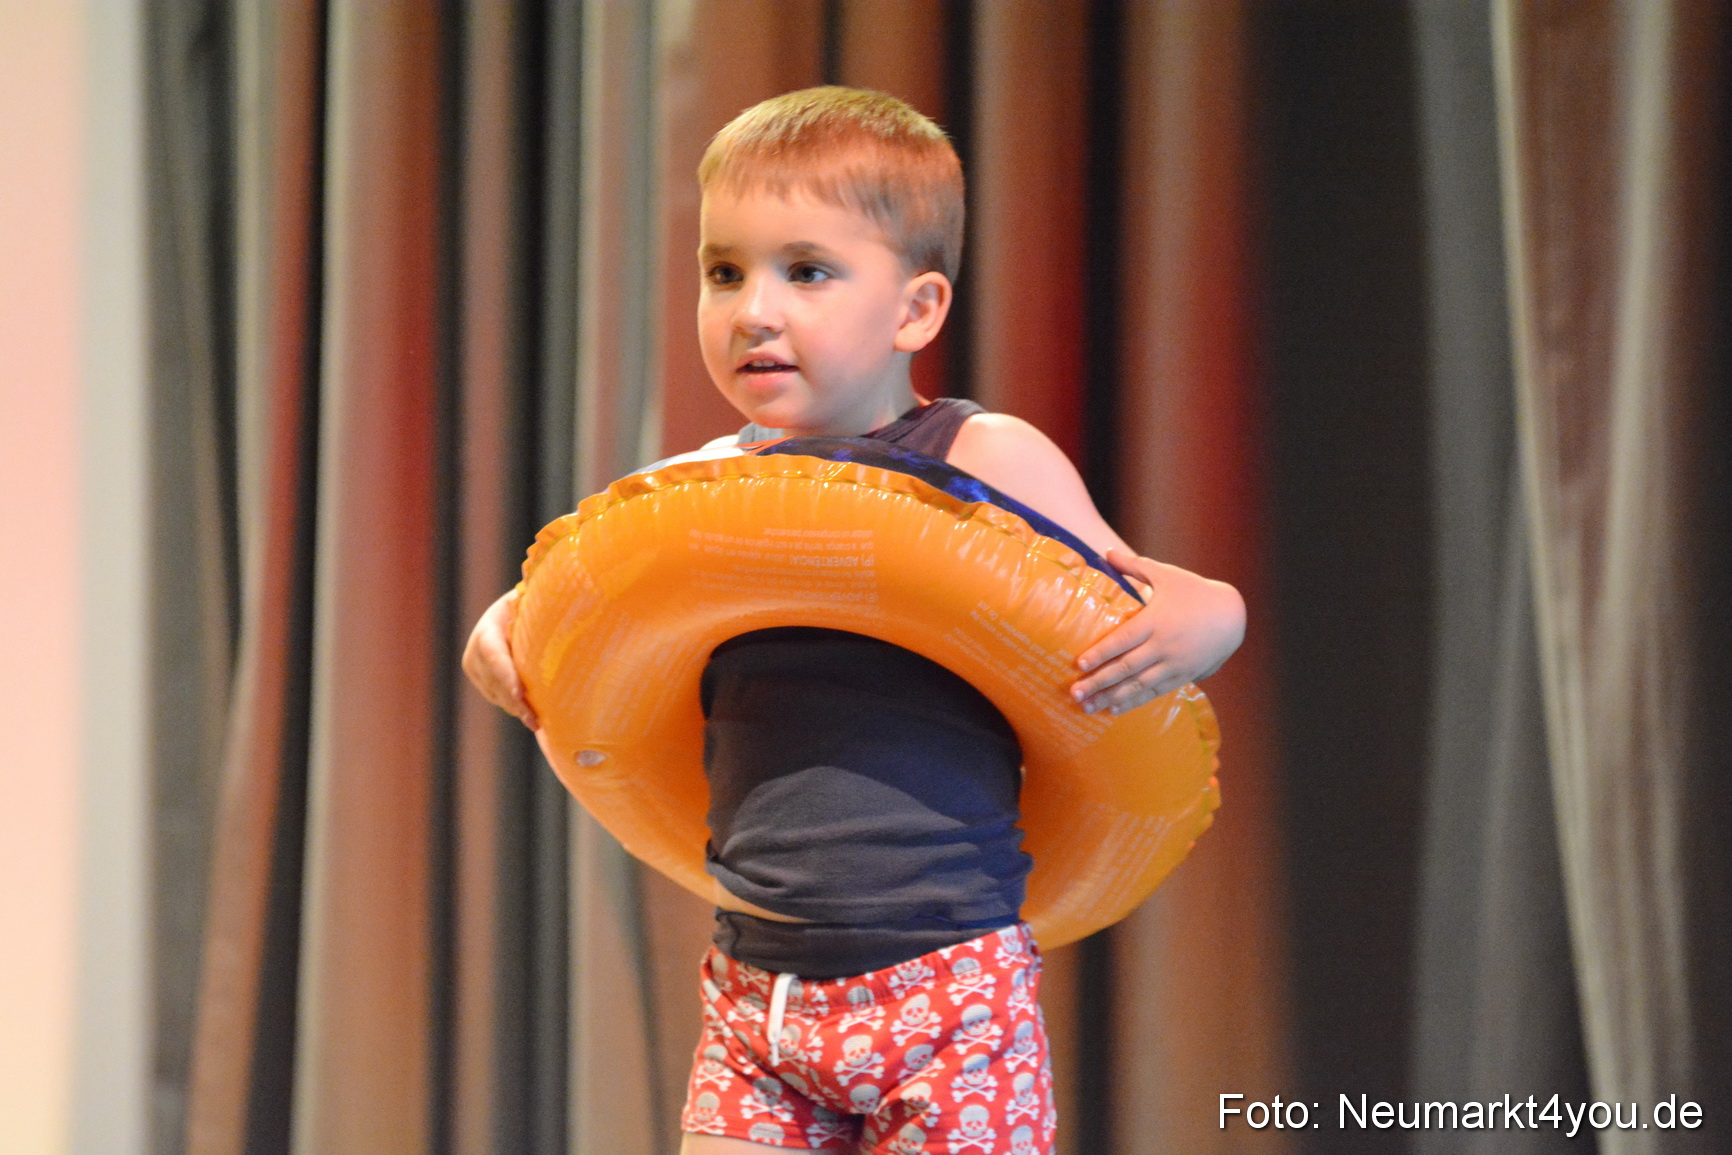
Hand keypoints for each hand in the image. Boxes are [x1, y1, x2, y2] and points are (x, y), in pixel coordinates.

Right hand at [461, 588, 538, 729]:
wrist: (513, 613)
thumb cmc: (530, 607)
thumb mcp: (531, 604)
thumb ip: (537, 607)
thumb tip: (547, 601)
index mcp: (488, 631)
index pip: (494, 655)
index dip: (506, 676)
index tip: (520, 693)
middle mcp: (475, 652)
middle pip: (495, 682)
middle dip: (515, 702)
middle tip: (534, 719)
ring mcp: (475, 670)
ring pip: (496, 695)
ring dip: (517, 709)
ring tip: (537, 723)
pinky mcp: (481, 682)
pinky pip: (498, 698)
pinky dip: (514, 707)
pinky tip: (532, 717)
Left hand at [1069, 549, 1245, 715]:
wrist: (1232, 615)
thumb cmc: (1194, 591)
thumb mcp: (1166, 575)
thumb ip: (1134, 566)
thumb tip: (1106, 552)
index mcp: (1156, 620)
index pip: (1123, 640)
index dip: (1100, 653)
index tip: (1078, 664)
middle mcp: (1164, 645)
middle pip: (1126, 667)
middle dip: (1099, 682)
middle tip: (1074, 693)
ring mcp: (1174, 663)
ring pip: (1139, 685)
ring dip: (1111, 698)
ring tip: (1087, 707)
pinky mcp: (1183, 675)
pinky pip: (1154, 692)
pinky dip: (1134, 702)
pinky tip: (1113, 710)